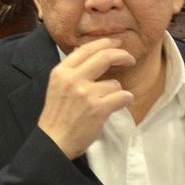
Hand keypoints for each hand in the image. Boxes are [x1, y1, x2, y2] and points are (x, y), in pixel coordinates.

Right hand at [38, 38, 136, 158]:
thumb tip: (84, 51)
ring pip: (115, 83)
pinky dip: (125, 100)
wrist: (54, 142)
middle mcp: (73, 79)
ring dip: (116, 92)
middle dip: (121, 55)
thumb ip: (71, 70)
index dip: (104, 43)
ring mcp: (86, 93)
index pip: (86, 49)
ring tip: (108, 102)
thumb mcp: (56, 86)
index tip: (116, 43)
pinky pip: (123, 96)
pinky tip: (119, 105)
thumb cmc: (57, 116)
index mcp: (61, 72)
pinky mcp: (98, 108)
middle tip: (129, 58)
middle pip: (104, 56)